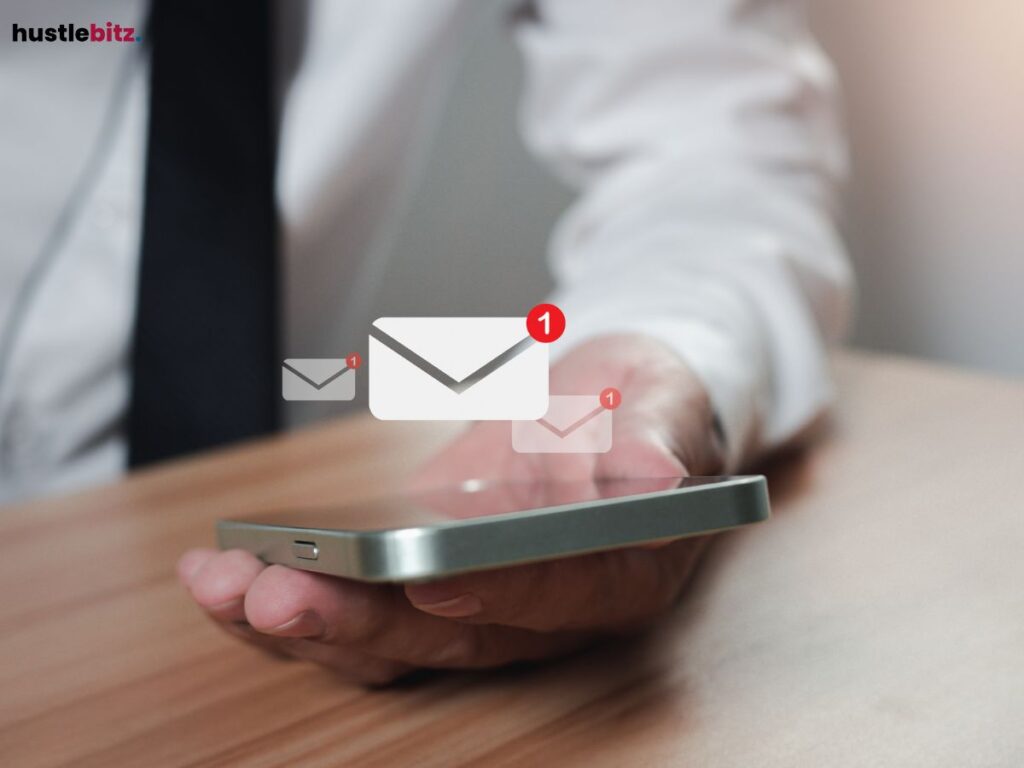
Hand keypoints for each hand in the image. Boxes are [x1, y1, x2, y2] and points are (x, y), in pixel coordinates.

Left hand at [179, 334, 724, 684]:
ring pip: (391, 640)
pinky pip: (361, 611)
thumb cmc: (644, 407)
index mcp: (619, 575)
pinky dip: (294, 597)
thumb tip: (656, 478)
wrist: (606, 407)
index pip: (560, 597)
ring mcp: (483, 604)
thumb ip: (659, 439)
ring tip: (223, 583)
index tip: (428, 578)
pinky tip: (227, 576)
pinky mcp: (431, 587)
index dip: (496, 593)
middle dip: (359, 617)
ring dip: (304, 621)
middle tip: (276, 590)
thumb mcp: (665, 401)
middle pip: (452, 633)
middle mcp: (546, 611)